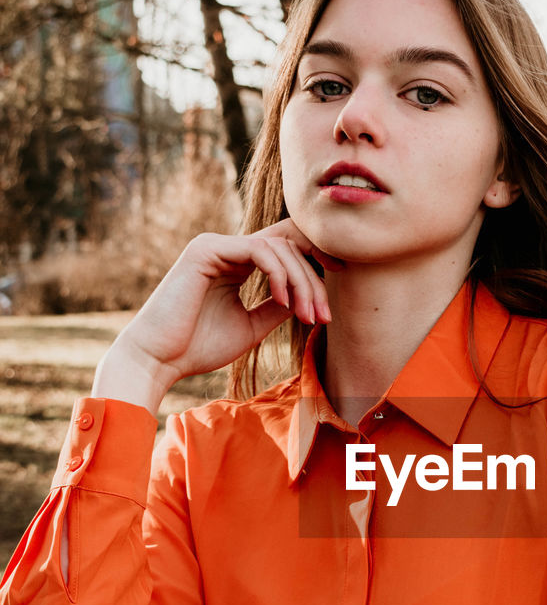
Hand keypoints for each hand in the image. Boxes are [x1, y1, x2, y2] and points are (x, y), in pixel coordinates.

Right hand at [92, 219, 342, 413]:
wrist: (158, 360)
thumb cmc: (198, 348)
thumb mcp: (252, 325)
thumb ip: (278, 306)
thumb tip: (309, 295)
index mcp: (235, 264)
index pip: (285, 252)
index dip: (314, 268)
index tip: (329, 304)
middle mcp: (226, 248)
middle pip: (288, 245)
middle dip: (313, 280)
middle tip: (323, 315)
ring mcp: (215, 245)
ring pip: (279, 247)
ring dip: (302, 282)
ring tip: (306, 315)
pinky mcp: (207, 249)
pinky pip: (259, 250)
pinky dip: (280, 274)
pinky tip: (285, 301)